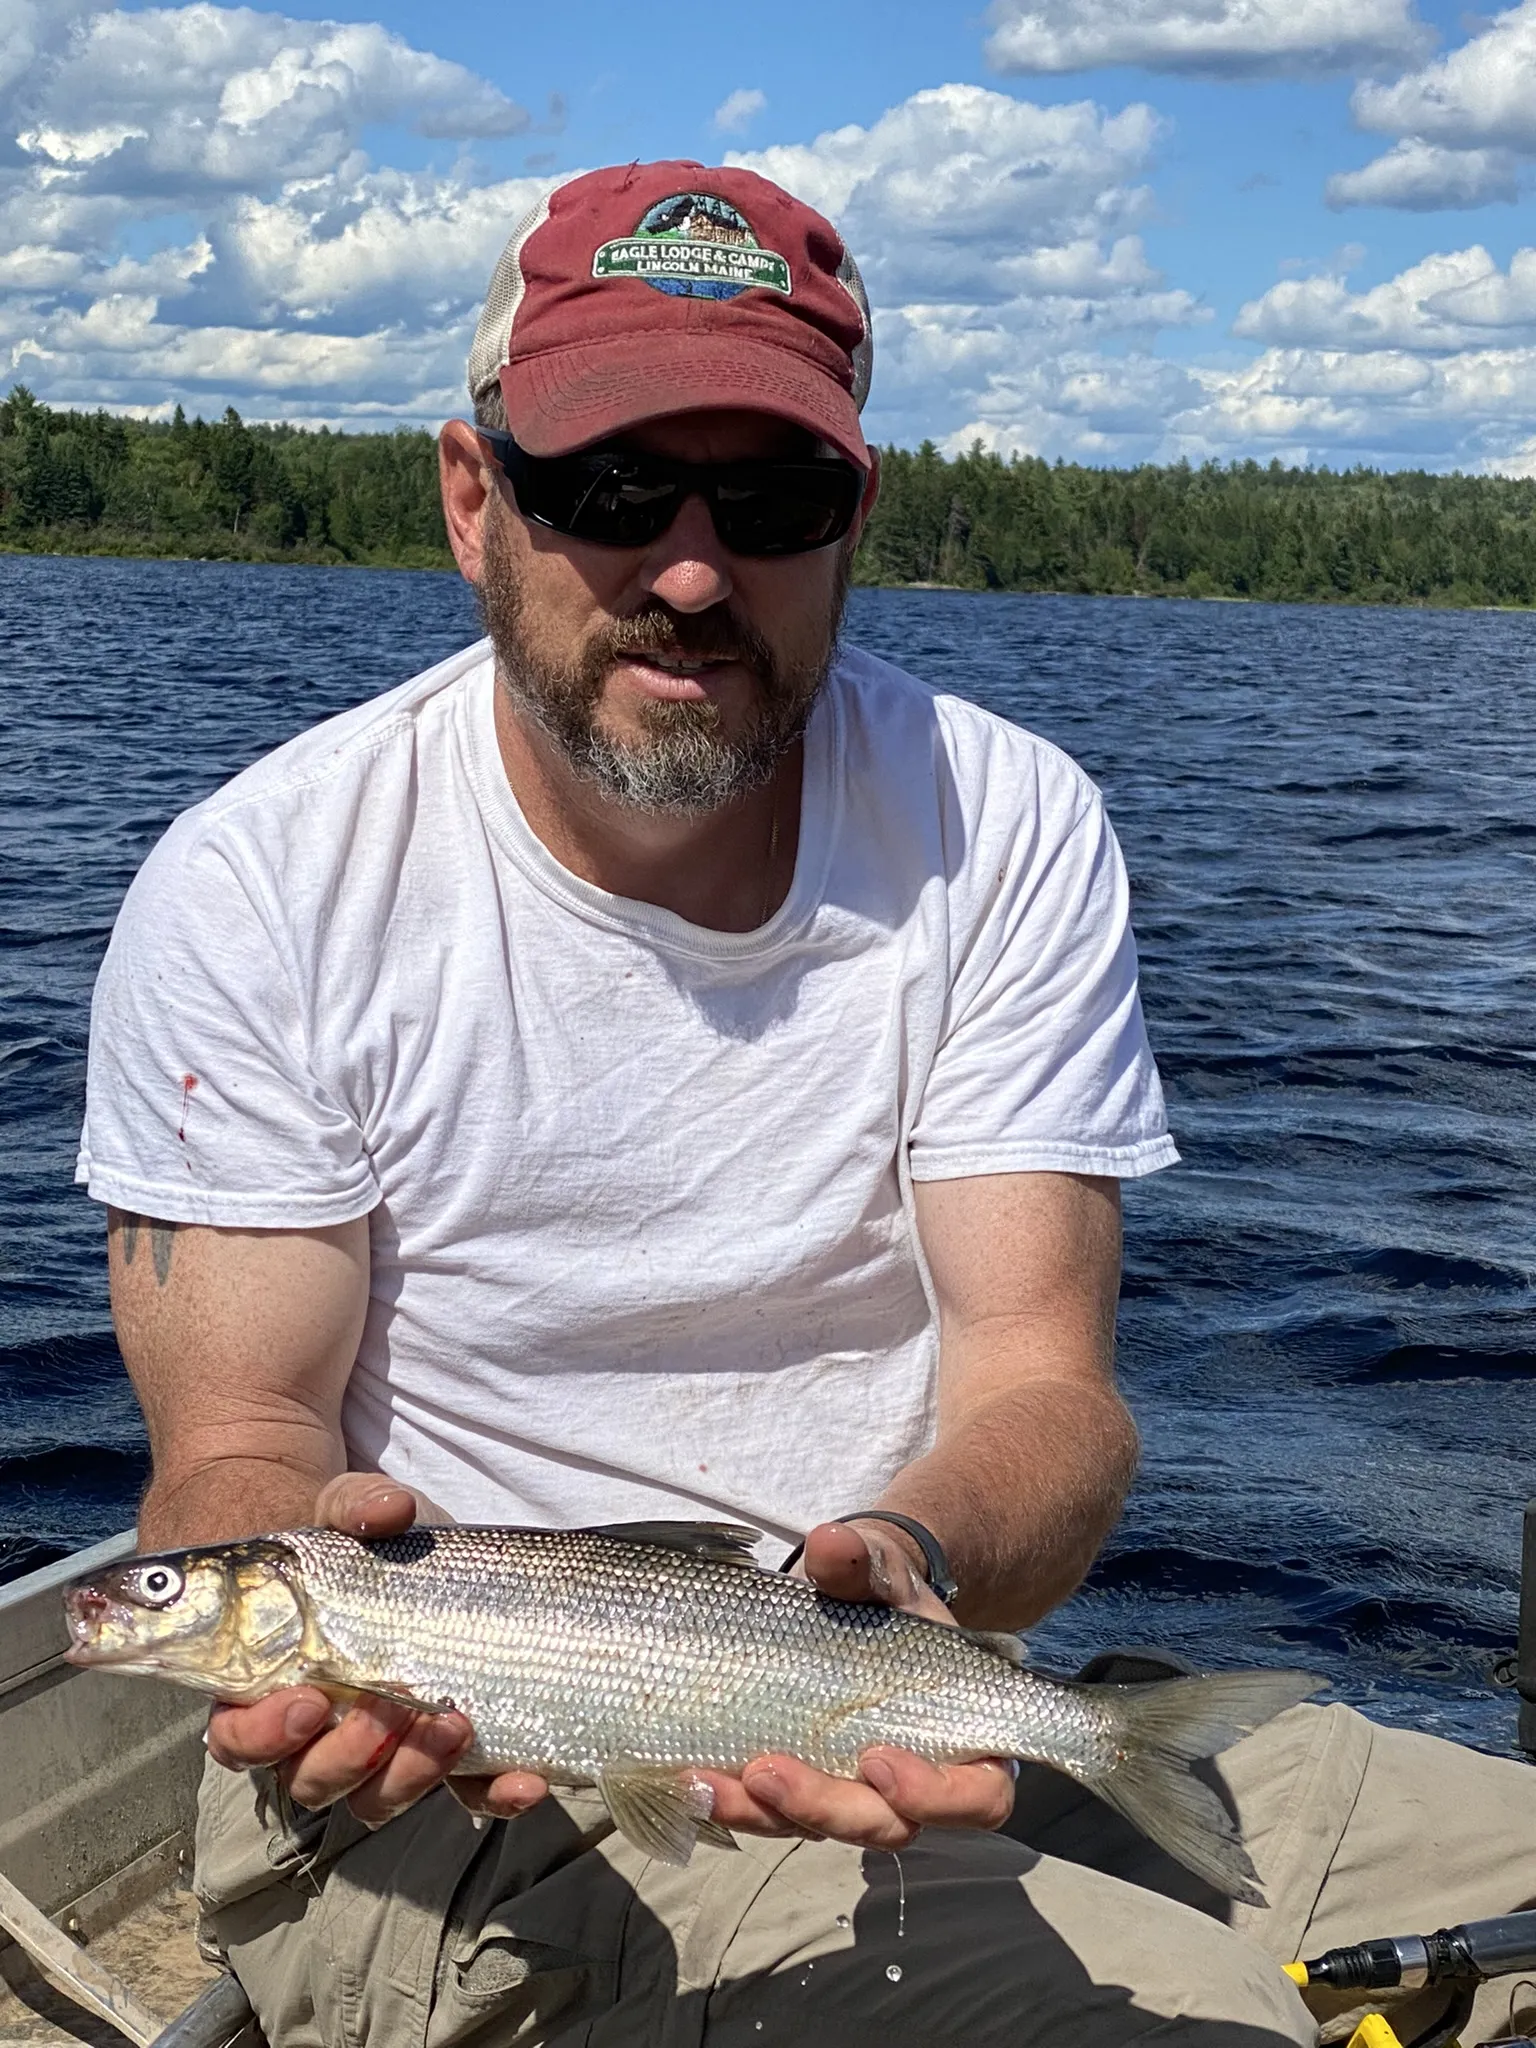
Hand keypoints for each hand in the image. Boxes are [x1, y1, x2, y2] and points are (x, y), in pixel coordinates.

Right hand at [205, 1473, 548, 1826]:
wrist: (418, 1554)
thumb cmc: (361, 1543)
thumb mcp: (349, 1509)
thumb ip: (354, 1505)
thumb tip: (389, 1508)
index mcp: (273, 1684)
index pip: (237, 1738)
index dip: (263, 1734)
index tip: (311, 1700)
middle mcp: (319, 1734)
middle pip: (313, 1780)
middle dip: (351, 1755)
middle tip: (391, 1707)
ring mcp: (385, 1750)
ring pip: (379, 1798)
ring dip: (415, 1774)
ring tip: (456, 1722)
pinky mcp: (447, 1750)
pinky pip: (465, 1794)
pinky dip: (495, 1797)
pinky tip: (526, 1783)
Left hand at [697, 1519, 1016, 1850]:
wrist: (843, 1602)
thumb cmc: (879, 1591)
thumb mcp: (878, 1568)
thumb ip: (863, 1560)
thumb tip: (831, 1542)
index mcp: (966, 1735)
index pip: (978, 1795)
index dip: (935, 1794)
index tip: (879, 1759)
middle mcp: (914, 1781)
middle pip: (887, 1826)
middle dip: (825, 1807)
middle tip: (771, 1771)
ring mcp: (852, 1791)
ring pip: (819, 1828)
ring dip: (763, 1814)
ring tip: (709, 1783)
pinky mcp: (800, 1790)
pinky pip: (770, 1812)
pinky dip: (731, 1802)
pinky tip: (690, 1780)